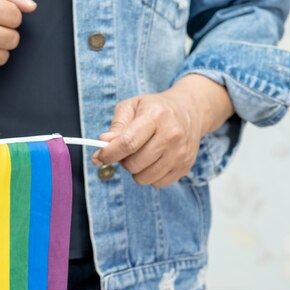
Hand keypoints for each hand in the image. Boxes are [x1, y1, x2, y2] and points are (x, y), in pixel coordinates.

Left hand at [92, 74, 233, 187]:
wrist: (190, 111)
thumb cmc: (156, 108)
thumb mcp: (133, 106)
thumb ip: (116, 125)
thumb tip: (104, 143)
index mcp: (156, 116)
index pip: (128, 143)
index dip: (109, 154)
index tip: (99, 158)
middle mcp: (171, 135)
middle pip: (134, 164)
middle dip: (122, 161)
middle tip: (126, 150)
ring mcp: (180, 153)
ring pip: (144, 178)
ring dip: (136, 170)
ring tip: (141, 154)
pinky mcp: (185, 167)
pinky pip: (156, 183)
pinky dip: (149, 176)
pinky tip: (154, 160)